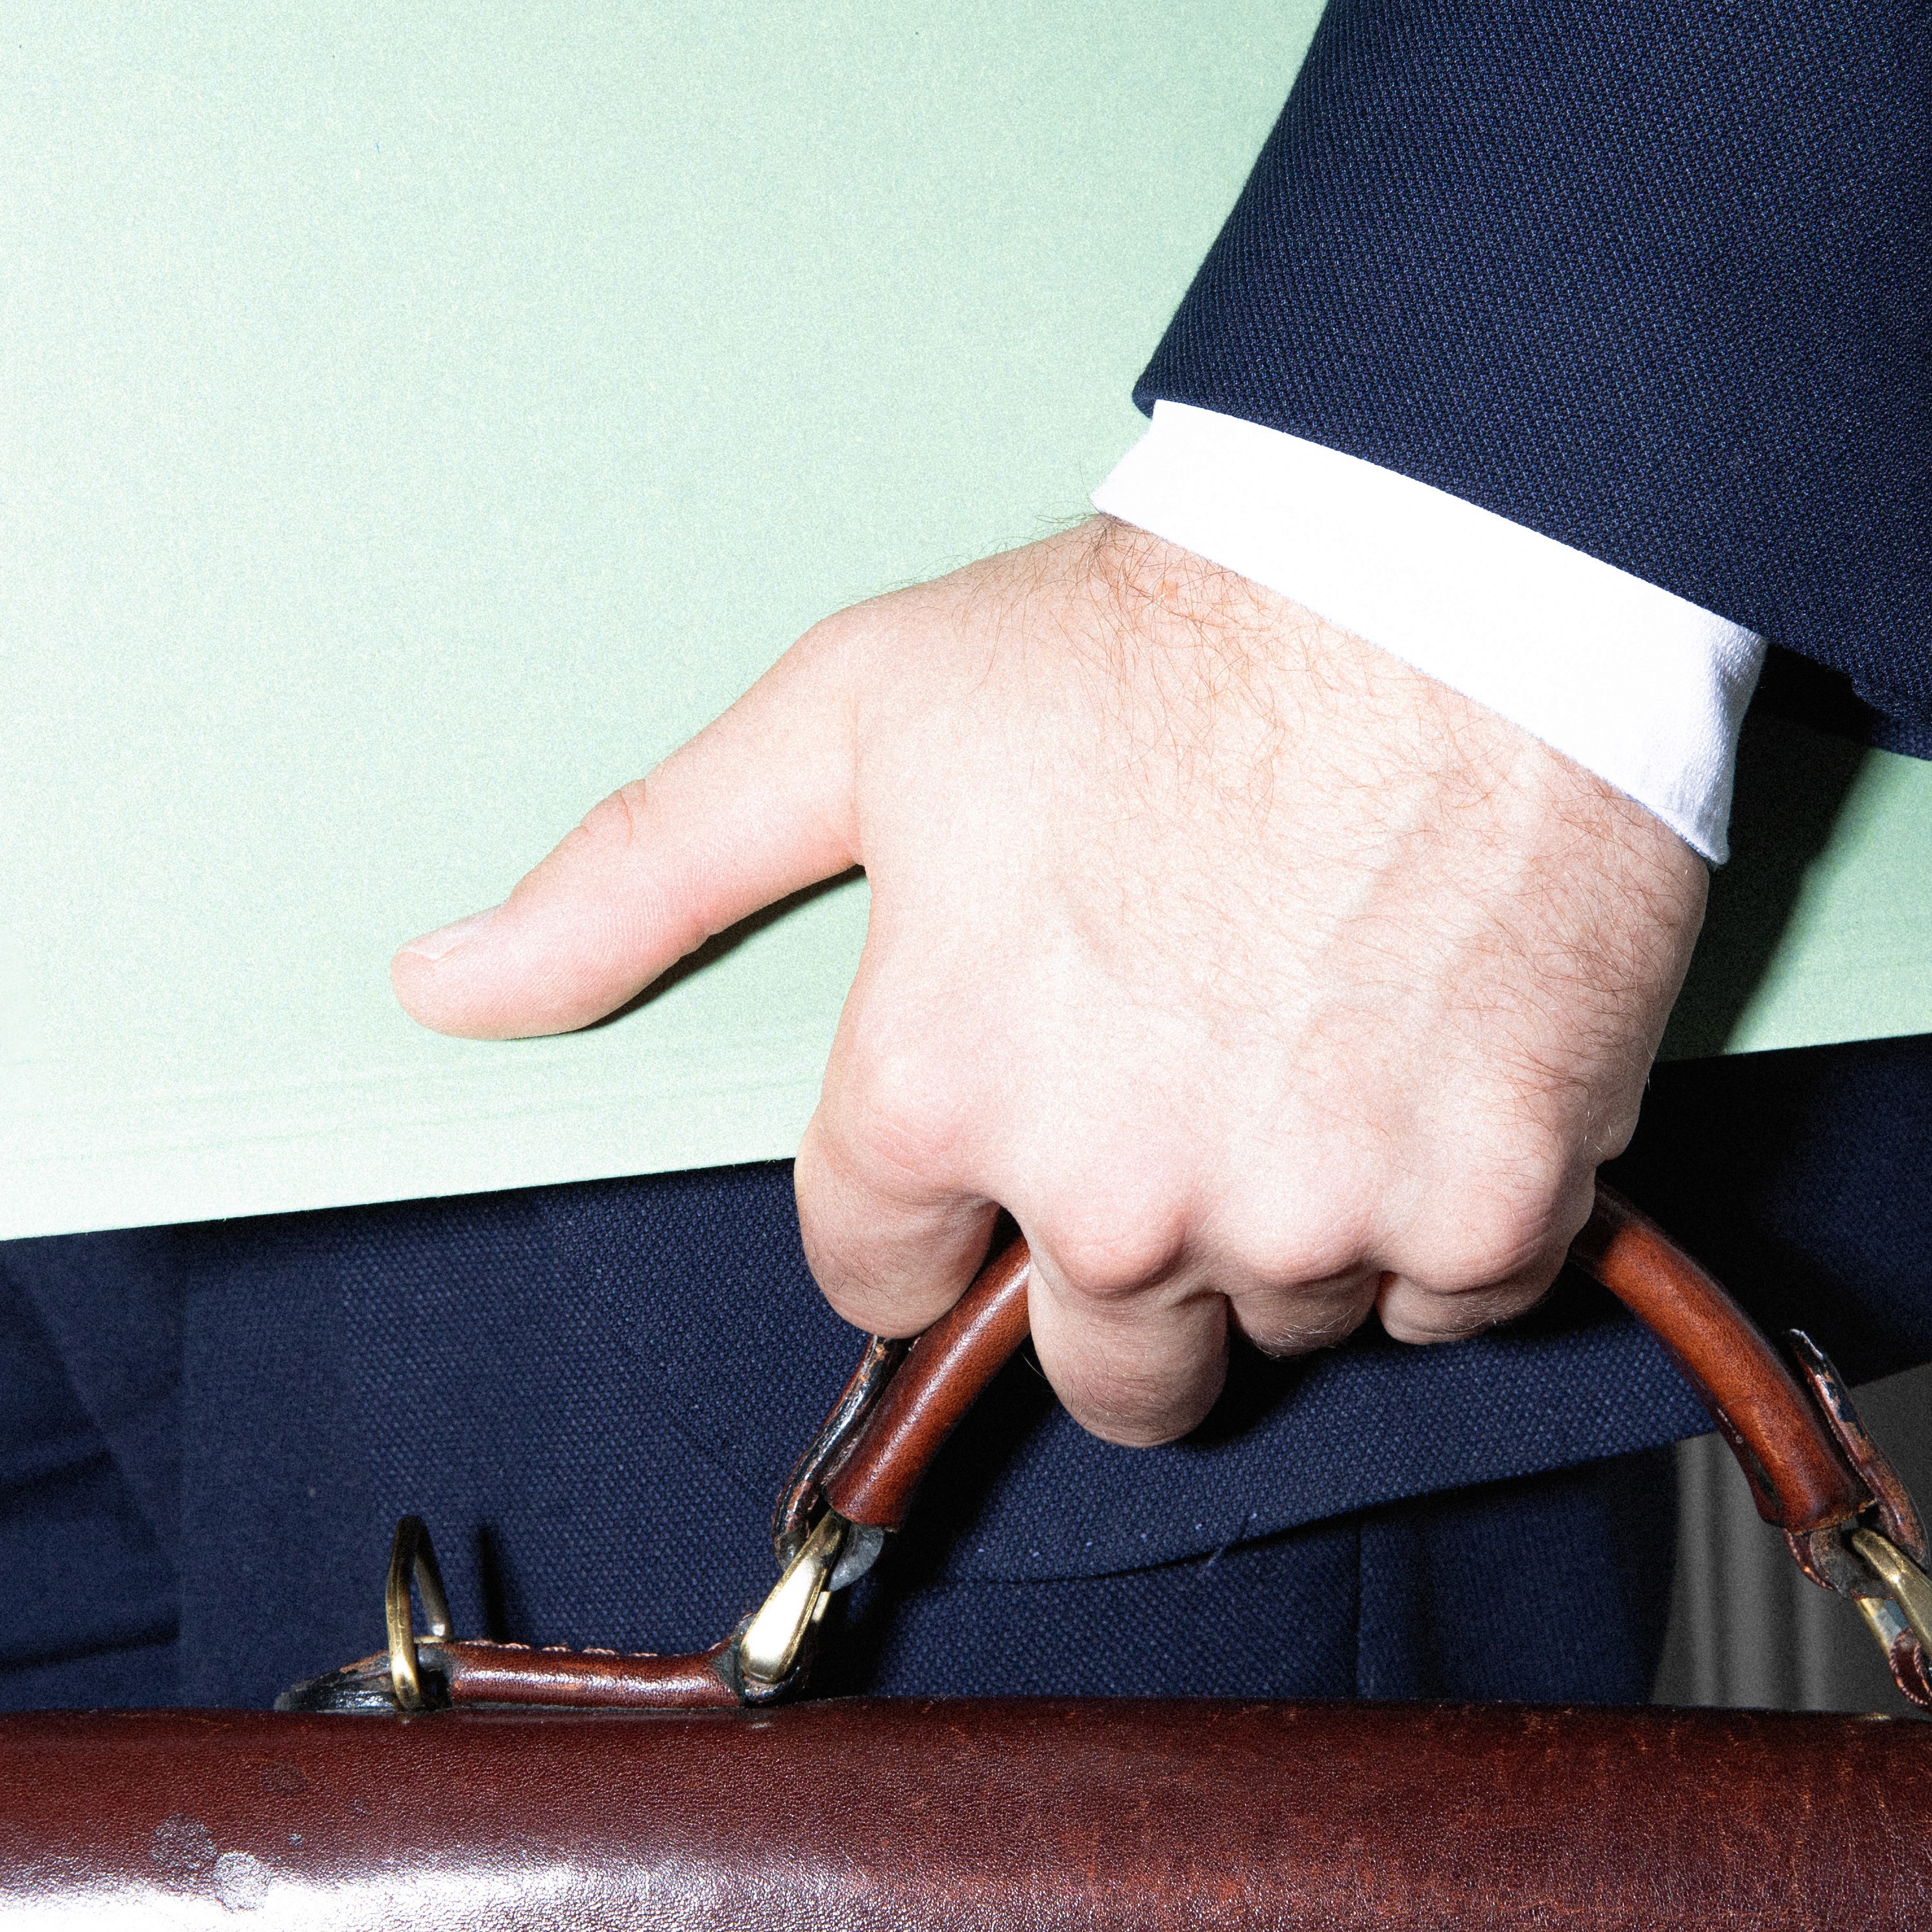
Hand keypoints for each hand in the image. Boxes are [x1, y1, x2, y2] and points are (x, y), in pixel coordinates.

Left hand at [393, 518, 1707, 1443]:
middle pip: (1100, 1361)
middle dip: (1119, 1251)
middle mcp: (1119, 1193)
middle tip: (1178, 1067)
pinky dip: (1443, 1207)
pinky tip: (1422, 1052)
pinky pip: (1447, 1297)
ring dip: (1286, 1219)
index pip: (889, 1275)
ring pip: (1279, 1323)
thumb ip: (638, 876)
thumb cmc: (1150, 631)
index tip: (1012, 1091)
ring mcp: (1311, 1215)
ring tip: (1308, 1024)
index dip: (941, 1191)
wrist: (1454, 569)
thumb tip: (442, 983)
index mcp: (944, 1092)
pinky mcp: (1489, 1207)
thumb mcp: (850, 716)